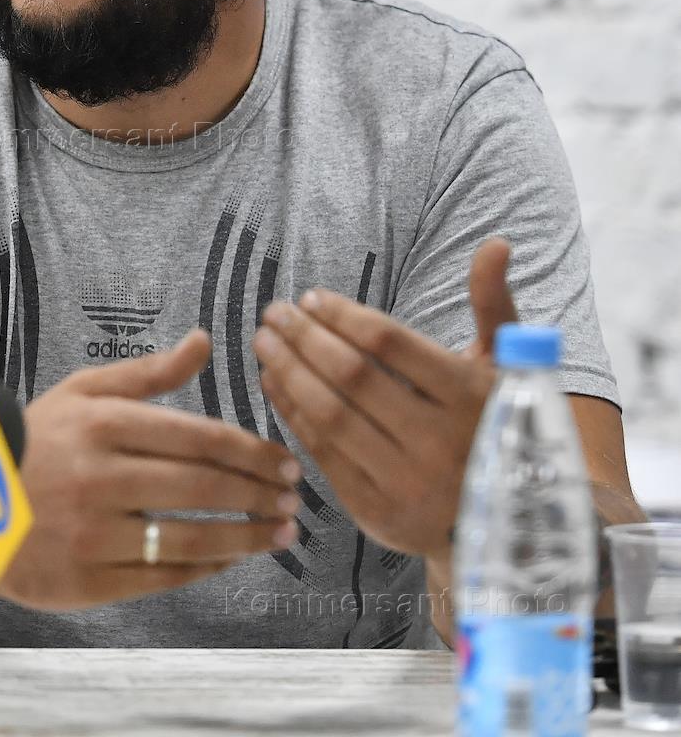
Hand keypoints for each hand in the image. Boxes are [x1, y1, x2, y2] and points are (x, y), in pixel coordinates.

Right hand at [0, 329, 302, 609]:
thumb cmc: (39, 438)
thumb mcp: (85, 391)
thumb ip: (150, 371)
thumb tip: (204, 339)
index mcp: (106, 424)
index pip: (201, 437)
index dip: (253, 453)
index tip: (287, 463)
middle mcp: (102, 477)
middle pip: (203, 487)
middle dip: (259, 495)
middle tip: (294, 500)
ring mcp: (94, 532)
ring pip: (189, 537)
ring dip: (246, 538)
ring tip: (281, 534)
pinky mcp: (87, 579)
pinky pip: (161, 577)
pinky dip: (204, 569)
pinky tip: (230, 560)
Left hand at [253, 238, 516, 561]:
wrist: (506, 526)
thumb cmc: (497, 426)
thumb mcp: (506, 368)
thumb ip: (492, 305)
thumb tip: (494, 243)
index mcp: (471, 397)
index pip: (390, 344)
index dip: (344, 315)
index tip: (312, 297)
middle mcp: (439, 442)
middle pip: (353, 378)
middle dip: (304, 338)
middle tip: (274, 312)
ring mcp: (407, 482)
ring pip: (331, 416)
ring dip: (289, 373)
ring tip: (264, 341)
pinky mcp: (378, 513)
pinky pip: (323, 455)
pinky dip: (293, 415)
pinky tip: (274, 383)